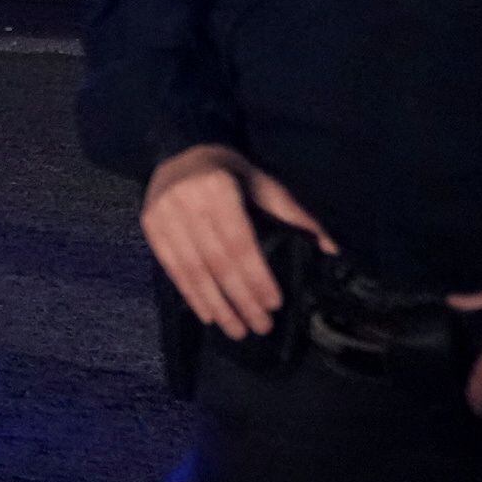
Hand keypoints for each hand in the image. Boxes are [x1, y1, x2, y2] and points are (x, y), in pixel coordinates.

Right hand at [139, 143, 333, 340]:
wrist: (183, 150)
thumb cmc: (233, 173)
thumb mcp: (266, 185)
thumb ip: (296, 215)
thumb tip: (332, 248)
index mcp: (219, 188)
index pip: (239, 242)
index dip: (256, 276)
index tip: (273, 304)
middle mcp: (187, 200)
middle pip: (217, 262)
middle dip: (241, 299)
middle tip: (260, 326)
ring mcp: (164, 214)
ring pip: (193, 270)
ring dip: (217, 305)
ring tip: (237, 330)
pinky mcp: (149, 225)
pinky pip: (172, 268)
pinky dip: (191, 295)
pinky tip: (209, 315)